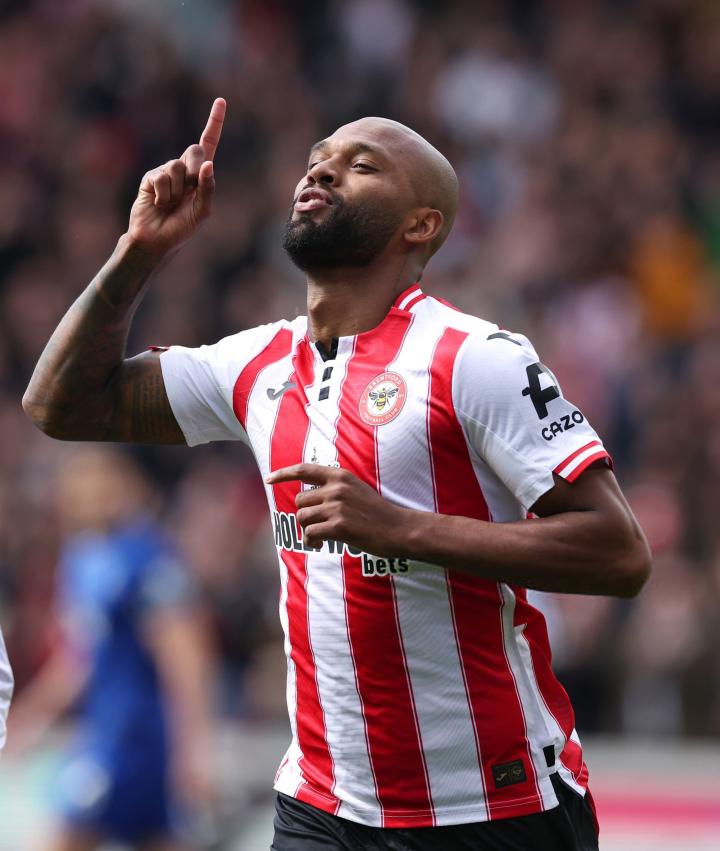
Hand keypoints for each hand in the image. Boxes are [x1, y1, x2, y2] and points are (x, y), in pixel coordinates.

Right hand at [126, 97, 225, 258]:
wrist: (156, 240)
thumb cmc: (181, 229)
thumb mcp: (202, 211)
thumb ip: (208, 188)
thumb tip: (209, 163)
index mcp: (199, 175)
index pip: (209, 144)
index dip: (214, 123)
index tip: (221, 101)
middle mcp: (182, 169)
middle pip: (195, 150)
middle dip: (195, 171)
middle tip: (187, 194)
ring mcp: (165, 171)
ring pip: (177, 166)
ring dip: (177, 191)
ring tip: (170, 204)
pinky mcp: (149, 177)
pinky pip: (161, 177)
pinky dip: (163, 195)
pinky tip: (158, 204)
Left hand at [266, 464, 411, 553]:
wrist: (399, 529)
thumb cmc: (378, 513)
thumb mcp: (357, 490)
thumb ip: (334, 489)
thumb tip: (307, 500)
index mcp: (340, 476)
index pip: (304, 469)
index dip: (283, 474)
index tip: (269, 479)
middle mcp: (336, 489)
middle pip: (300, 501)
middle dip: (306, 515)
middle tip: (319, 526)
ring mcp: (337, 507)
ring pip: (303, 518)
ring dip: (308, 530)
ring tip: (321, 537)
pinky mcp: (339, 526)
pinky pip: (311, 534)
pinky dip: (312, 541)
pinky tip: (322, 545)